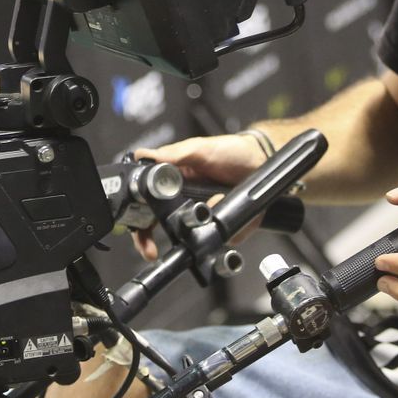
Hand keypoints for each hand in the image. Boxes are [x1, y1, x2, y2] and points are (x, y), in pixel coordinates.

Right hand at [128, 132, 267, 260]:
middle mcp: (184, 203)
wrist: (261, 161)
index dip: (137, 219)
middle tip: (150, 248)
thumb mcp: (200, 148)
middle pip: (158, 228)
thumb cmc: (230, 152)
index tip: (137, 229)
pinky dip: (227, 232)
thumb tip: (144, 157)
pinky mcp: (224, 228)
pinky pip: (221, 241)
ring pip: (189, 240)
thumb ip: (174, 154)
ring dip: (194, 233)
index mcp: (171, 183)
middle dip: (150, 240)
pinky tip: (228, 214)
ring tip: (209, 210)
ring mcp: (203, 218)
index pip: (145, 205)